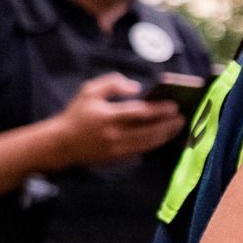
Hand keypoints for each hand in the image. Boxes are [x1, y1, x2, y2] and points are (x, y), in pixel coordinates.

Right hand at [46, 73, 185, 166]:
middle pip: (149, 131)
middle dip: (168, 125)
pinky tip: (164, 138)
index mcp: (106, 116)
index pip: (139, 113)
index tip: (174, 106)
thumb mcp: (89, 91)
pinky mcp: (117, 159)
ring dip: (166, 136)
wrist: (61, 143)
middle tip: (182, 118)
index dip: (159, 110)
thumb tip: (136, 87)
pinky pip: (142, 152)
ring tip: (177, 127)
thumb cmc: (77, 114)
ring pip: (148, 144)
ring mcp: (116, 150)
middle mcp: (113, 135)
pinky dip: (155, 145)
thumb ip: (112, 83)